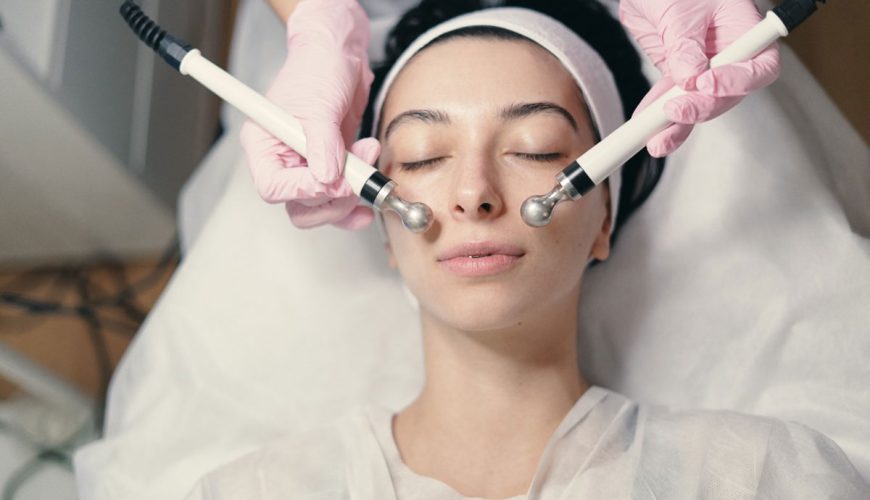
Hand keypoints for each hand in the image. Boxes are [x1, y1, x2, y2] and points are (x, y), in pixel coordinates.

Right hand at [240, 0, 374, 228]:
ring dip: (351, 196)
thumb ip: (323, 146)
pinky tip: (372, 185)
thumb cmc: (318, 69)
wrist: (340, 55)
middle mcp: (282, 161)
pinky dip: (359, 197)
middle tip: (357, 179)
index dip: (304, 191)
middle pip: (299, 206)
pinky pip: (341, 197)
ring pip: (322, 207)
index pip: (274, 187)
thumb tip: (327, 180)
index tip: (334, 181)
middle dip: (332, 199)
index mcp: (264, 146)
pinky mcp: (332, 167)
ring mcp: (308, 166)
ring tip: (368, 161)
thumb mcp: (319, 107)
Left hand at [619, 0, 779, 156]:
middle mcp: (728, 54)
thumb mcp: (679, 9)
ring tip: (656, 141)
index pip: (760, 67)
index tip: (707, 84)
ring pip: (698, 104)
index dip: (738, 82)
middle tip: (672, 113)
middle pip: (727, 95)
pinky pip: (671, 99)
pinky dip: (656, 114)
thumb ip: (685, 44)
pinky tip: (644, 127)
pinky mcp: (679, 74)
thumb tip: (690, 79)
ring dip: (677, 125)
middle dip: (701, 108)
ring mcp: (704, 67)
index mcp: (744, 31)